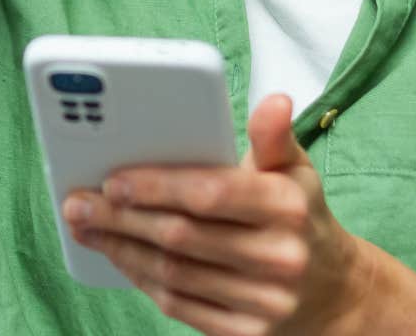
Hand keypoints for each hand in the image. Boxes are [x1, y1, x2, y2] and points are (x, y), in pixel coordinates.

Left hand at [61, 94, 366, 334]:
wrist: (336, 294)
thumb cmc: (300, 219)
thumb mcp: (296, 172)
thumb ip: (274, 137)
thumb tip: (273, 102)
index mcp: (288, 207)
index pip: (211, 193)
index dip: (156, 186)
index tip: (112, 179)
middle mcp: (280, 257)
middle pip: (182, 236)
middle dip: (121, 219)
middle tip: (79, 203)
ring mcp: (264, 301)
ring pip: (174, 274)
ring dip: (121, 250)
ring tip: (87, 228)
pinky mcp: (246, 334)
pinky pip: (180, 306)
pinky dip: (142, 280)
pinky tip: (119, 258)